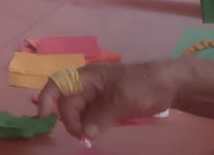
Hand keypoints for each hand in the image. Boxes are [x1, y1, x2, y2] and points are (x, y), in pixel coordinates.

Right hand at [36, 61, 179, 139]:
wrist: (171, 85)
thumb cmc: (143, 85)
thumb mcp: (121, 100)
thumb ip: (100, 117)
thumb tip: (84, 134)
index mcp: (87, 76)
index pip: (57, 84)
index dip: (45, 98)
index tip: (42, 118)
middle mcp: (87, 84)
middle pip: (67, 102)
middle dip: (70, 120)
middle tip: (83, 137)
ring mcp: (97, 95)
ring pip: (78, 111)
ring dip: (79, 125)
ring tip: (89, 137)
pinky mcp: (106, 105)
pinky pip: (90, 116)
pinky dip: (89, 126)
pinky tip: (94, 134)